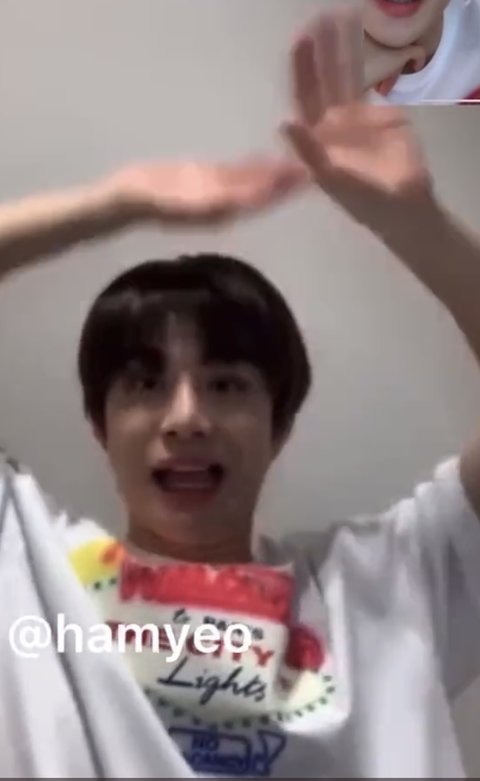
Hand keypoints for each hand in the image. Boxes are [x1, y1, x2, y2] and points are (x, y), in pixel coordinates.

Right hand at [104, 157, 306, 225]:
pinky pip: (241, 173)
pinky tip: (275, 154)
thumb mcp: (180, 202)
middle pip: (264, 192)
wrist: (127, 198)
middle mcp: (228, 206)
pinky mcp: (211, 181)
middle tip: (317, 163)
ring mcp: (220, 194)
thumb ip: (209, 203)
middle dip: (288, 181)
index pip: (260, 200)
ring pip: (256, 182)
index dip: (282, 189)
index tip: (306, 176)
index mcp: (224, 211)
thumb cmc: (149, 201)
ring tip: (304, 157)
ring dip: (278, 172)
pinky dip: (259, 165)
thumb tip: (240, 202)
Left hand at [282, 6, 433, 231]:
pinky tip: (361, 43)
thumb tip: (285, 122)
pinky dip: (367, 65)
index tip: (302, 43)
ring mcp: (354, 119)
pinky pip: (369, 87)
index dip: (302, 71)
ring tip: (344, 19)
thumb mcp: (331, 179)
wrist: (401, 206)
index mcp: (315, 139)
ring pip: (346, 79)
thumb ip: (308, 152)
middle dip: (321, 53)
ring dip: (343, 51)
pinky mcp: (379, 117)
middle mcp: (330, 125)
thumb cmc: (362, 200)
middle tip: (321, 20)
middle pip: (323, 83)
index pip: (304, 99)